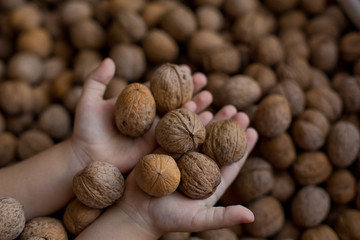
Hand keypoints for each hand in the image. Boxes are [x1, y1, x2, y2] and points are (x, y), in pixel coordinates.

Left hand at [71, 58, 211, 172]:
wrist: (86, 159)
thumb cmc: (85, 130)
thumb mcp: (87, 102)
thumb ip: (96, 80)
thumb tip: (109, 59)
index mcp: (137, 103)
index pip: (159, 87)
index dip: (173, 78)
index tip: (188, 68)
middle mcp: (149, 117)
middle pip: (173, 101)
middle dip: (190, 90)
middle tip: (204, 81)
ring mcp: (154, 133)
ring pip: (179, 118)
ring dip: (195, 108)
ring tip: (210, 98)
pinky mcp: (157, 148)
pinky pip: (177, 138)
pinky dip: (192, 129)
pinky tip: (206, 121)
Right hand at [77, 106, 257, 239]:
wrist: (136, 214)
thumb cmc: (167, 220)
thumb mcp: (198, 220)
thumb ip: (224, 217)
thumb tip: (252, 216)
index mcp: (208, 181)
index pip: (230, 162)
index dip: (243, 147)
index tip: (253, 130)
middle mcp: (195, 167)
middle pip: (214, 143)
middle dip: (226, 126)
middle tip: (236, 110)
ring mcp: (179, 157)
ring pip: (195, 134)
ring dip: (205, 118)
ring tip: (215, 100)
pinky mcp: (162, 150)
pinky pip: (174, 131)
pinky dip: (181, 118)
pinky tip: (189, 104)